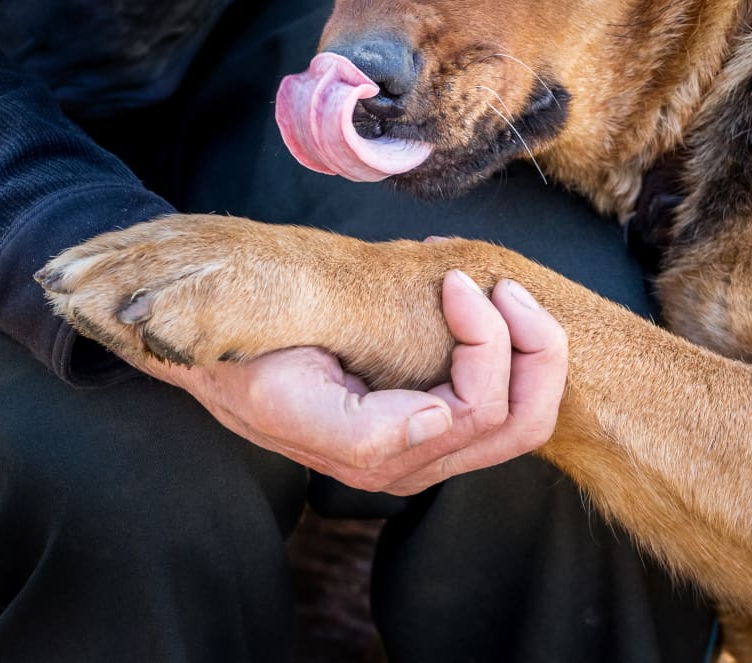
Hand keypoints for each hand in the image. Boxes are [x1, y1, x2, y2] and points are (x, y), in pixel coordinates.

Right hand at [133, 271, 568, 494]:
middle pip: (523, 422)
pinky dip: (511, 350)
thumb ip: (363, 430)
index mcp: (382, 459)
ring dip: (531, 349)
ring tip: (501, 291)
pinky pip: (499, 398)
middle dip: (536, 349)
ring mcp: (425, 445)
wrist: (215, 351)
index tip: (456, 281)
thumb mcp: (282, 396)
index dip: (488, 340)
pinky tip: (482, 305)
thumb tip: (438, 420)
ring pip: (523, 415)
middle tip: (504, 286)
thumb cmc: (245, 364)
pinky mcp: (429, 421)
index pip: (481, 410)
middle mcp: (413, 462)